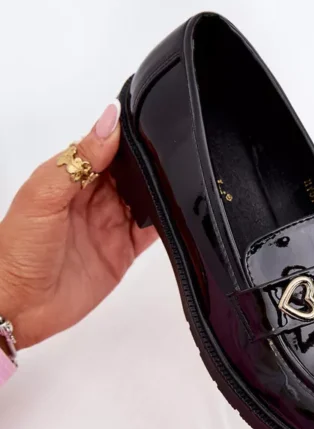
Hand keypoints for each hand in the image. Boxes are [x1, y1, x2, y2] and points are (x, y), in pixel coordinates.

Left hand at [0, 101, 156, 348]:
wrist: (18, 307)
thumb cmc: (15, 252)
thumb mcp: (45, 195)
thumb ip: (80, 159)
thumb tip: (109, 120)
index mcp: (69, 176)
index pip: (106, 147)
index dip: (128, 136)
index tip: (153, 124)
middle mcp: (92, 198)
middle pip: (131, 171)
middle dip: (151, 163)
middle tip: (175, 152)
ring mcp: (109, 225)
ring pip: (146, 199)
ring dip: (162, 190)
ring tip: (182, 179)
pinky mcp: (123, 252)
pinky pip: (153, 232)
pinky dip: (168, 222)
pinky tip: (180, 212)